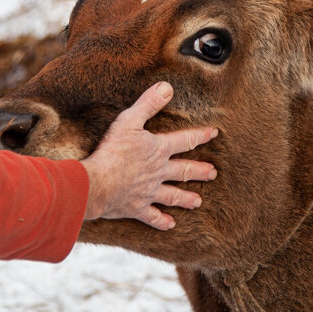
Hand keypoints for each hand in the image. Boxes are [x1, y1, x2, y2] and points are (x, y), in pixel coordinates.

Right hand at [82, 82, 217, 230]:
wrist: (99, 183)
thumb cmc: (112, 150)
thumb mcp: (129, 121)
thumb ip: (148, 104)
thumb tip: (167, 87)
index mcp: (158, 150)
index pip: (184, 140)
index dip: (200, 135)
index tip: (214, 134)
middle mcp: (158, 172)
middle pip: (183, 171)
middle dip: (199, 170)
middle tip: (213, 173)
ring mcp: (149, 192)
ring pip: (173, 196)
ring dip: (186, 198)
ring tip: (198, 202)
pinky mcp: (137, 207)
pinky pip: (152, 216)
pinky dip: (161, 221)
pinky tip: (170, 224)